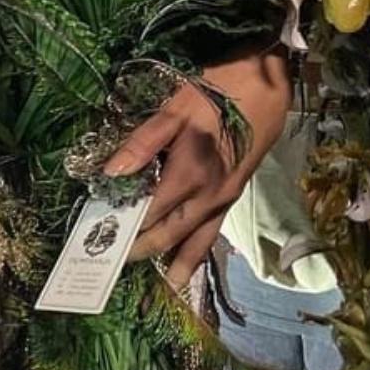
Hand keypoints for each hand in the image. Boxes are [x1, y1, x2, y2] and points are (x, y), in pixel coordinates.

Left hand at [105, 49, 290, 288]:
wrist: (268, 85)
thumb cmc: (217, 92)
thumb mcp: (174, 109)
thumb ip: (142, 143)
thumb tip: (111, 173)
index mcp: (190, 174)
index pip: (150, 213)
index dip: (125, 228)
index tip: (100, 242)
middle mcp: (210, 196)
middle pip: (170, 233)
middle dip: (143, 250)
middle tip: (115, 265)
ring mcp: (226, 198)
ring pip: (197, 241)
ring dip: (175, 262)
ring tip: (159, 284)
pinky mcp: (235, 194)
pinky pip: (213, 231)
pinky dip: (198, 249)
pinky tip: (188, 259)